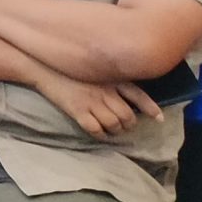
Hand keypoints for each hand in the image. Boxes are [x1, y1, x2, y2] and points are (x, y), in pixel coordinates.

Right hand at [31, 69, 160, 138]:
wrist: (43, 67)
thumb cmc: (69, 67)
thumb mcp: (94, 68)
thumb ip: (111, 78)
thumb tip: (126, 93)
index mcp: (112, 79)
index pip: (138, 95)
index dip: (150, 108)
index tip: (158, 118)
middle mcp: (105, 92)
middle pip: (128, 115)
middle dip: (129, 124)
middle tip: (125, 125)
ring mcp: (92, 103)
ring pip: (114, 124)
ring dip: (116, 130)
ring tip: (114, 129)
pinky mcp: (78, 112)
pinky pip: (95, 129)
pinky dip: (101, 134)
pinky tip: (100, 133)